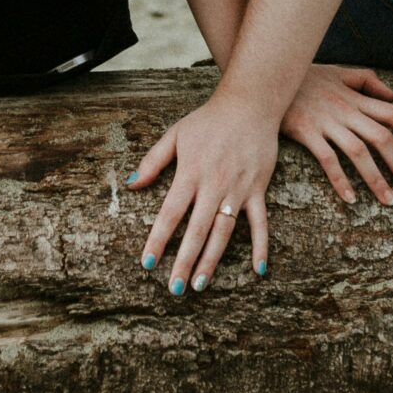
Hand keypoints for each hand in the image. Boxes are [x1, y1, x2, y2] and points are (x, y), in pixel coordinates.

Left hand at [127, 93, 278, 293]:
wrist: (250, 104)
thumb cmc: (208, 120)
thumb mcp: (175, 134)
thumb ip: (152, 161)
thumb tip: (131, 184)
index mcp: (191, 173)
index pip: (170, 213)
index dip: (158, 240)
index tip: (147, 263)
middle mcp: (214, 185)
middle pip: (196, 230)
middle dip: (184, 261)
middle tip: (174, 289)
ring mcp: (239, 189)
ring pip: (224, 231)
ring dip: (212, 259)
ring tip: (200, 285)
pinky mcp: (258, 189)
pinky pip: (260, 223)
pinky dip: (261, 247)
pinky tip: (258, 271)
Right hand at [281, 65, 392, 205]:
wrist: (268, 77)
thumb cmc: (304, 78)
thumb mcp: (339, 72)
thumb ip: (367, 80)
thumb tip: (392, 96)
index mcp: (356, 98)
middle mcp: (346, 111)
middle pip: (383, 139)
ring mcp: (326, 122)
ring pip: (359, 153)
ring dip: (377, 179)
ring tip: (390, 201)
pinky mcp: (306, 132)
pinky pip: (327, 159)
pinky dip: (340, 179)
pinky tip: (351, 198)